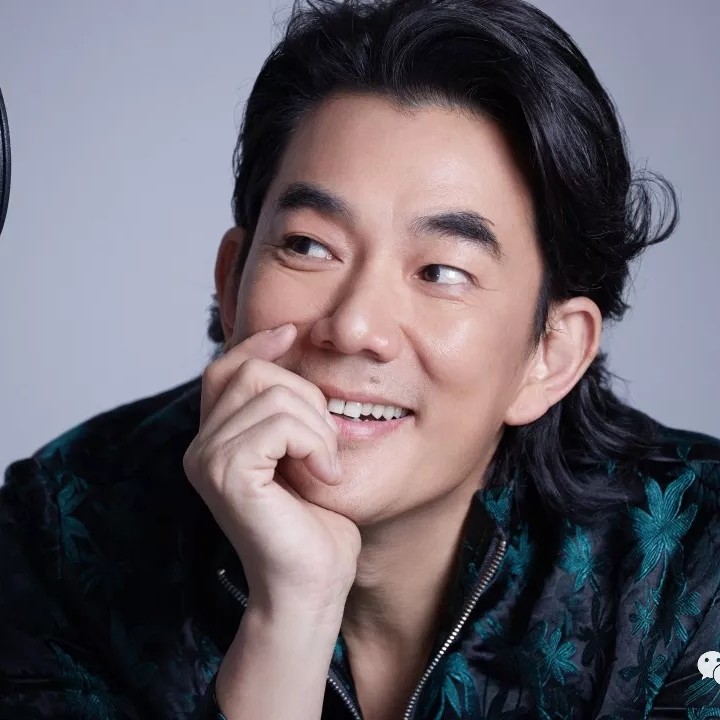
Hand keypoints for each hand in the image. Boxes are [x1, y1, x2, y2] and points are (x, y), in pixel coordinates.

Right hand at [183, 323, 360, 616]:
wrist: (313, 582)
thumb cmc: (314, 521)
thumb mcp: (301, 449)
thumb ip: (285, 408)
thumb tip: (288, 341)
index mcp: (215, 438)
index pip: (226, 368)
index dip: (257, 345)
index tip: (293, 334)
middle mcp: (201, 446)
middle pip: (252, 372)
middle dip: (306, 397)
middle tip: (324, 445)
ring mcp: (207, 459)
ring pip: (273, 394)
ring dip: (317, 426)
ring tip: (325, 466)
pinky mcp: (226, 474)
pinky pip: (280, 424)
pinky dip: (315, 444)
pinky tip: (324, 477)